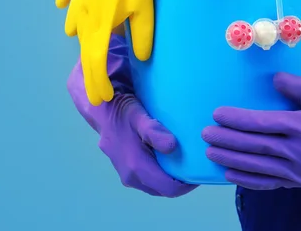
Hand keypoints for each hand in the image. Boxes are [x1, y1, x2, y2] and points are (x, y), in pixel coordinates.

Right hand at [56, 0, 154, 105]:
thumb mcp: (146, 12)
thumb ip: (142, 36)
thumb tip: (142, 58)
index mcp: (101, 23)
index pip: (95, 59)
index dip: (98, 81)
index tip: (103, 97)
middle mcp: (85, 12)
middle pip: (85, 49)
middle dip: (91, 75)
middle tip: (96, 94)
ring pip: (77, 25)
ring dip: (82, 44)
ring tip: (88, 63)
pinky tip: (63, 9)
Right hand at [68, 55, 196, 197]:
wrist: (100, 110)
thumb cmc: (121, 111)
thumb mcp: (137, 116)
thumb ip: (153, 131)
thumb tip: (172, 145)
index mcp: (135, 167)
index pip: (170, 189)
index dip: (188, 184)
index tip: (200, 171)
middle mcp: (131, 177)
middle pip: (165, 190)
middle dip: (182, 181)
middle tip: (196, 164)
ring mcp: (128, 175)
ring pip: (157, 186)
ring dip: (171, 177)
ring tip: (186, 161)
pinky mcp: (127, 170)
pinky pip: (150, 179)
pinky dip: (162, 173)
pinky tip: (170, 158)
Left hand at [202, 72, 300, 189]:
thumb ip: (299, 85)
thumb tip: (274, 79)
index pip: (262, 123)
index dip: (238, 119)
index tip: (217, 113)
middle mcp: (297, 150)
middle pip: (255, 145)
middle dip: (227, 139)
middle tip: (205, 133)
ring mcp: (296, 170)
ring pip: (257, 166)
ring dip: (231, 159)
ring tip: (210, 151)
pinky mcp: (296, 182)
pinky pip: (267, 183)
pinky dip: (246, 180)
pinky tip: (229, 173)